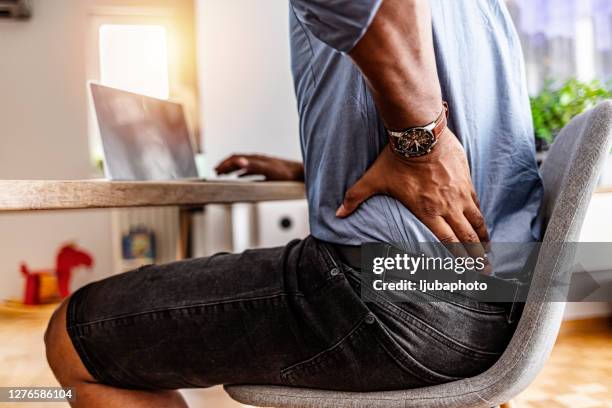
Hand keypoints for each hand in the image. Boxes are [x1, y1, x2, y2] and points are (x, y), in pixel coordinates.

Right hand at [215, 154, 303, 181]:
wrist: (301, 174)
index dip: (225, 164)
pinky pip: (250, 170)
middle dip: (225, 165)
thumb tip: (239, 161)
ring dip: (231, 168)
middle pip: (237, 160)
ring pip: (243, 165)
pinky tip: (240, 177)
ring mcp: (262, 164)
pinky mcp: (267, 170)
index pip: (236, 159)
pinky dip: (241, 172)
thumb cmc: (286, 174)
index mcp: (256, 159)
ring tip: (223, 174)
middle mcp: (258, 160)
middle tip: (216, 171)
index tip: (216, 170)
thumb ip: (253, 166)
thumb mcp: (268, 171)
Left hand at [336, 130, 488, 259]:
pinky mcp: (466, 180)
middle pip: (467, 237)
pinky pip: (476, 203)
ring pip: (477, 222)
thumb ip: (355, 198)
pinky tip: (483, 224)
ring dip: (484, 238)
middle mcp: (447, 206)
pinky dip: (481, 217)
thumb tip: (338, 213)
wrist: (419, 133)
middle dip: (478, 257)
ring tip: (489, 251)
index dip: (459, 260)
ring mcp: (459, 194)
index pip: (447, 242)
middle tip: (486, 270)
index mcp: (427, 212)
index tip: (468, 272)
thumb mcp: (372, 180)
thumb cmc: (395, 158)